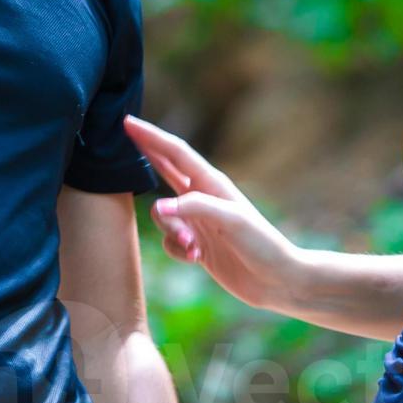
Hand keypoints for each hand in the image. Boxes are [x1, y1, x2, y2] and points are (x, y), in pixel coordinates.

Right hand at [123, 118, 299, 311]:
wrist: (277, 280)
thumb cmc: (262, 244)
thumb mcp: (231, 220)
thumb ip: (194, 208)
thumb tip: (158, 206)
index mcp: (212, 183)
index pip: (176, 153)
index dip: (151, 137)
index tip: (128, 122)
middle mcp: (203, 198)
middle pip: (166, 169)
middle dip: (146, 154)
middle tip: (125, 134)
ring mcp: (199, 222)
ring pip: (163, 215)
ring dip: (171, 231)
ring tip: (192, 246)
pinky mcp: (197, 246)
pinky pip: (170, 242)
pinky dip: (177, 250)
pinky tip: (196, 259)